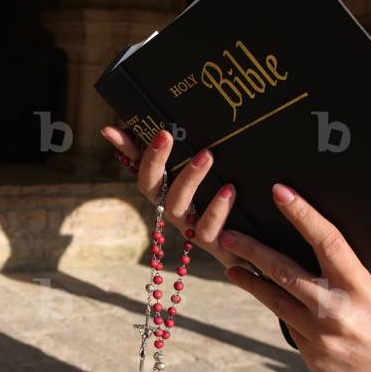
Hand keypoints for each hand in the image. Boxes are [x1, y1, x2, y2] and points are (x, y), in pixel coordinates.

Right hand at [101, 125, 243, 269]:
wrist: (256, 247)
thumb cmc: (228, 204)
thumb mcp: (211, 173)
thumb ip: (189, 150)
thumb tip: (148, 124)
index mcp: (167, 190)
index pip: (138, 165)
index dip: (126, 149)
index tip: (114, 129)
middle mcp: (171, 208)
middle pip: (150, 186)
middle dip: (153, 161)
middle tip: (167, 135)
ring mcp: (189, 227)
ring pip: (176, 206)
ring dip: (188, 179)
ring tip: (207, 155)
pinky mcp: (213, 244)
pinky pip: (207, 230)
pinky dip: (217, 210)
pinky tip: (229, 190)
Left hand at [218, 183, 370, 371]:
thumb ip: (342, 276)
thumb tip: (308, 251)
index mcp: (360, 287)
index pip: (326, 241)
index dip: (302, 213)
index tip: (281, 192)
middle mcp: (337, 310)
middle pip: (284, 271)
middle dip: (251, 250)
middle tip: (227, 235)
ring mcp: (319, 336)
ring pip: (274, 301)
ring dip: (250, 281)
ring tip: (232, 267)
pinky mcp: (310, 356)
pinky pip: (287, 325)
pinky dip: (280, 311)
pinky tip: (273, 302)